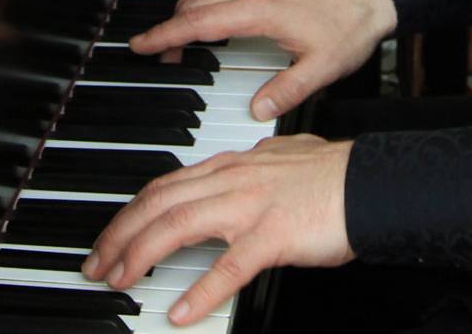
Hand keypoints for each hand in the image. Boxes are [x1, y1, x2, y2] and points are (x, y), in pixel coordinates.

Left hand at [84, 134, 355, 325]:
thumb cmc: (337, 176)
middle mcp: (233, 180)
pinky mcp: (274, 235)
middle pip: (158, 203)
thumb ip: (253, 167)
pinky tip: (180, 312)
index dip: (131, 212)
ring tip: (119, 282)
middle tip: (96, 264)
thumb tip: (239, 168)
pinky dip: (199, 291)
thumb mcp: (282, 160)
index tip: (110, 237)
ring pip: (178, 226)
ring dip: (140, 256)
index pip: (165, 185)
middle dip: (119, 234)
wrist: (375, 181)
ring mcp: (251, 206)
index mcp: (232, 165)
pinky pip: (227, 268)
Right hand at [129, 0, 395, 119]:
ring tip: (181, 33)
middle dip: (169, 25)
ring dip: (186, 6)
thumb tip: (257, 109)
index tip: (142, 44)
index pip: (200, 22)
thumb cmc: (352, 24)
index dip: (166, 35)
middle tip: (158, 52)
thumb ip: (287, 91)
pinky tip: (213, 12)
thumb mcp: (322, 68)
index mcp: (260, 11)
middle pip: (195, 2)